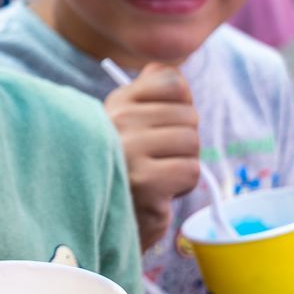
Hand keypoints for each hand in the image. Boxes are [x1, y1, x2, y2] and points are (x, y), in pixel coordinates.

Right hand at [104, 64, 199, 250]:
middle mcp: (118, 121)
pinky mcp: (144, 183)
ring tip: (157, 177)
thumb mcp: (129, 124)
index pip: (173, 81)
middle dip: (183, 142)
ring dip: (183, 165)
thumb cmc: (123, 170)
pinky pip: (190, 171)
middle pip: (189, 115)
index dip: (181, 105)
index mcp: (116, 102)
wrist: (101, 222)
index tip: (165, 125)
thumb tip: (174, 71)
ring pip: (192, 143)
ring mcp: (129, 151)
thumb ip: (150, 93)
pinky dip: (182, 187)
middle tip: (157, 161)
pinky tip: (158, 193)